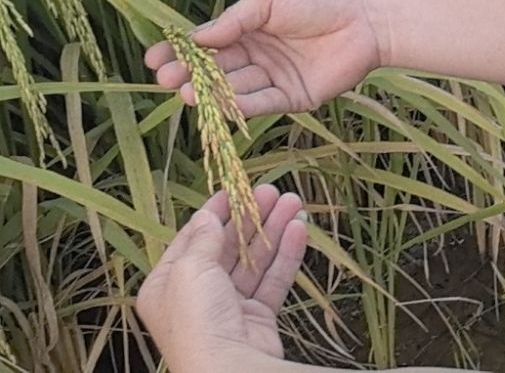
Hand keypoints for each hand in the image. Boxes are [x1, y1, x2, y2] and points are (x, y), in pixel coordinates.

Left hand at [136, 185, 308, 372]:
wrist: (228, 369)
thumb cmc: (197, 319)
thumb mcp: (190, 269)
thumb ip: (203, 238)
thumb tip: (207, 215)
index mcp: (166, 285)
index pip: (191, 239)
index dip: (213, 212)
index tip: (232, 189)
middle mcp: (196, 296)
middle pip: (226, 247)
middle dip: (250, 218)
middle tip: (272, 192)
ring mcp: (228, 307)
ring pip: (254, 261)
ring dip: (273, 230)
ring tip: (293, 203)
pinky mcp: (258, 319)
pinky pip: (273, 280)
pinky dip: (286, 254)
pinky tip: (298, 229)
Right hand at [145, 0, 385, 116]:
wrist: (366, 18)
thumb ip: (235, 20)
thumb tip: (197, 38)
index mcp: (250, 28)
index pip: (209, 43)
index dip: (181, 52)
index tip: (153, 58)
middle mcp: (259, 56)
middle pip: (218, 69)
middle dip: (190, 75)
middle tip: (165, 79)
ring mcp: (276, 78)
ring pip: (237, 88)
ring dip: (212, 93)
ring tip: (186, 93)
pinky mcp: (296, 98)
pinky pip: (265, 103)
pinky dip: (243, 105)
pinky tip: (220, 104)